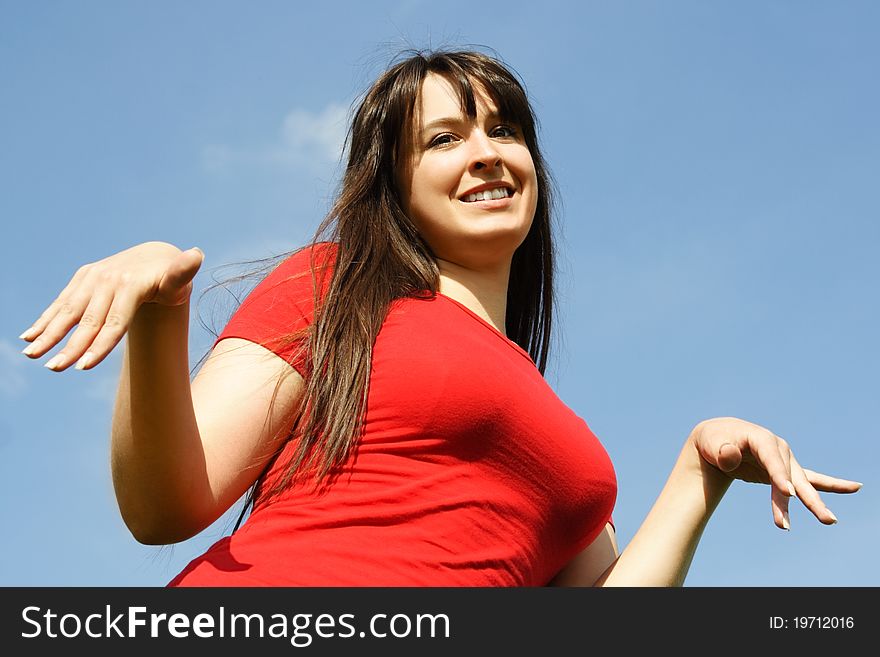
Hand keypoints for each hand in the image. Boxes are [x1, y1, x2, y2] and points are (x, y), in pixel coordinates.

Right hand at [19, 241, 203, 371]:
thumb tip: (197, 254)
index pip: (115, 322)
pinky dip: (45, 319)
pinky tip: (28, 336)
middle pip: (88, 321)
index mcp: (131, 285)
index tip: (84, 367)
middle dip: (70, 347)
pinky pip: (62, 302)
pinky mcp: (83, 278)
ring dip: (48, 334)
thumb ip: (185, 272)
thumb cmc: (171, 278)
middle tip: (54, 369)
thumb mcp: (180, 278)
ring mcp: (93, 278)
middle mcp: (108, 279)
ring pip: (68, 311)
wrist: (155, 256)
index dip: (100, 345)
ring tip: (31, 354)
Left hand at [689, 417, 861, 529]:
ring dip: (814, 502)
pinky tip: (854, 487)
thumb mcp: (713, 443)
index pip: (771, 458)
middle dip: (806, 497)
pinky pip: (811, 479)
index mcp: (760, 438)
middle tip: (824, 518)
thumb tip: (730, 456)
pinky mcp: (786, 471)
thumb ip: (721, 451)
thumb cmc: (714, 441)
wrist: (718, 440)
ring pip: (801, 483)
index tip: (787, 493)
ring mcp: (785, 460)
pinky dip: (830, 485)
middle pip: (792, 474)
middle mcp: (778, 449)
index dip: (778, 474)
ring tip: (830, 520)